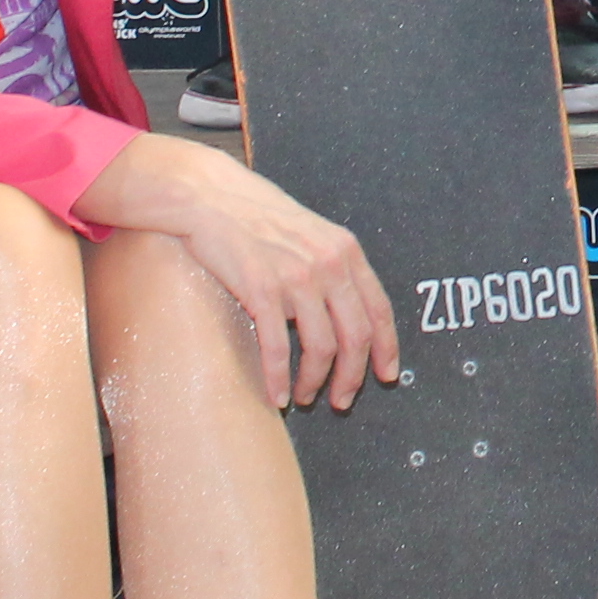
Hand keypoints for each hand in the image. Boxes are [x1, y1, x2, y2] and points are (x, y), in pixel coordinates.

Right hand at [84, 133, 399, 411]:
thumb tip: (347, 310)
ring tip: (304, 397)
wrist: (211, 198)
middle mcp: (328, 265)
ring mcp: (296, 277)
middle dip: (352, 377)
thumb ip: (333, 267)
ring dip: (315, 382)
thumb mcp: (311, 233)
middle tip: (342, 400)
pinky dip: (279, 378)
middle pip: (356, 336)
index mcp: (345, 251)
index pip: (379, 309)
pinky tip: (277, 395)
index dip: (386, 348)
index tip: (386, 374)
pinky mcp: (261, 289)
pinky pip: (277, 347)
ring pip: (322, 347)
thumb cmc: (257, 217)